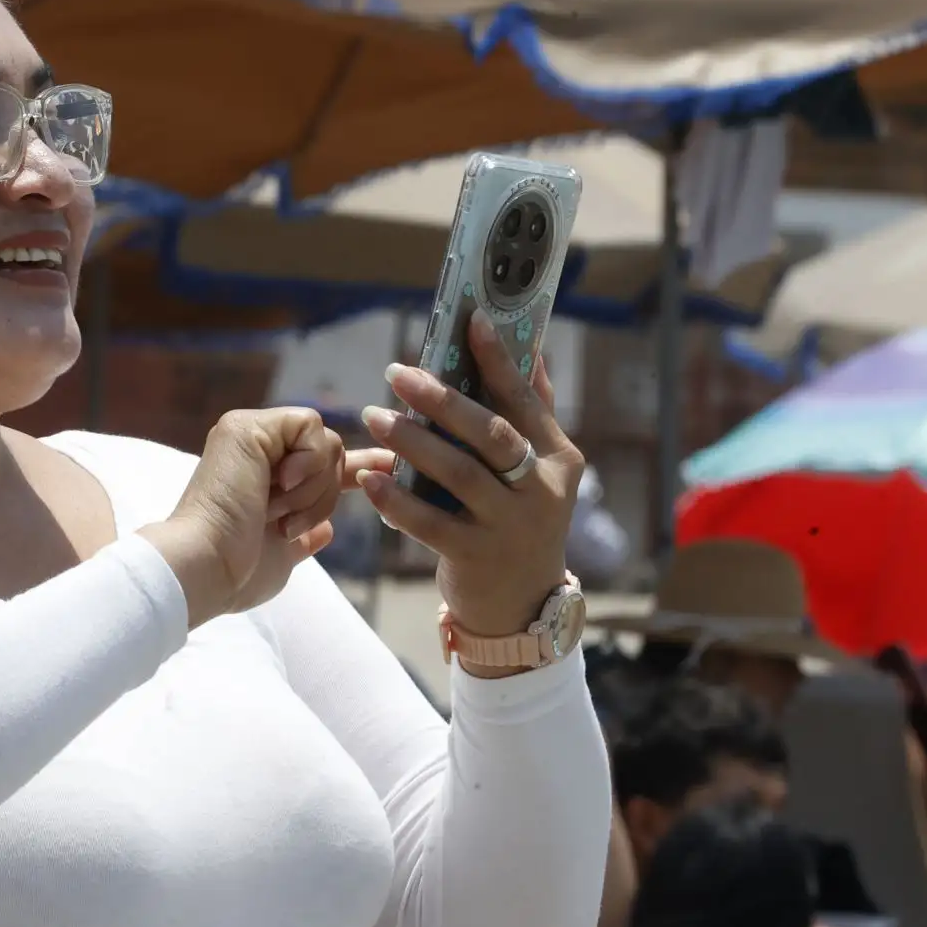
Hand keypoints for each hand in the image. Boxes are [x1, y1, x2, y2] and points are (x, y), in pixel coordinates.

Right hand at [141, 408, 388, 626]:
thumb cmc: (236, 572)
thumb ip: (305, 536)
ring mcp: (249, 434)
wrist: (206, 567)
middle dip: (324, 495)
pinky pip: (311, 429)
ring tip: (277, 511)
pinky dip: (307, 463)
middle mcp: (255, 449)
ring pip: (326, 442)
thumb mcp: (282, 555)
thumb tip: (325, 532)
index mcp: (262, 476)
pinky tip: (280, 484)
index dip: (358, 467)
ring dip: (314, 488)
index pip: (320, 464)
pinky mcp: (247, 428)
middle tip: (288, 522)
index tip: (390, 465)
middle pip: (331, 453)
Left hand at [356, 310, 582, 660]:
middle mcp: (541, 491)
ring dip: (412, 442)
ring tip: (374, 416)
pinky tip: (368, 477)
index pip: (527, 401)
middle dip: (444, 399)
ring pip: (459, 474)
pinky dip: (396, 500)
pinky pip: (429, 523)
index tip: (472, 320)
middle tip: (398, 373)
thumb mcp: (540, 472)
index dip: (500, 361)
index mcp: (558, 459)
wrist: (521, 606)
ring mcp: (510, 526)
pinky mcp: (476, 557)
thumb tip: (532, 349)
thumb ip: (532, 414)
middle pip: (491, 435)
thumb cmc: (520, 522)